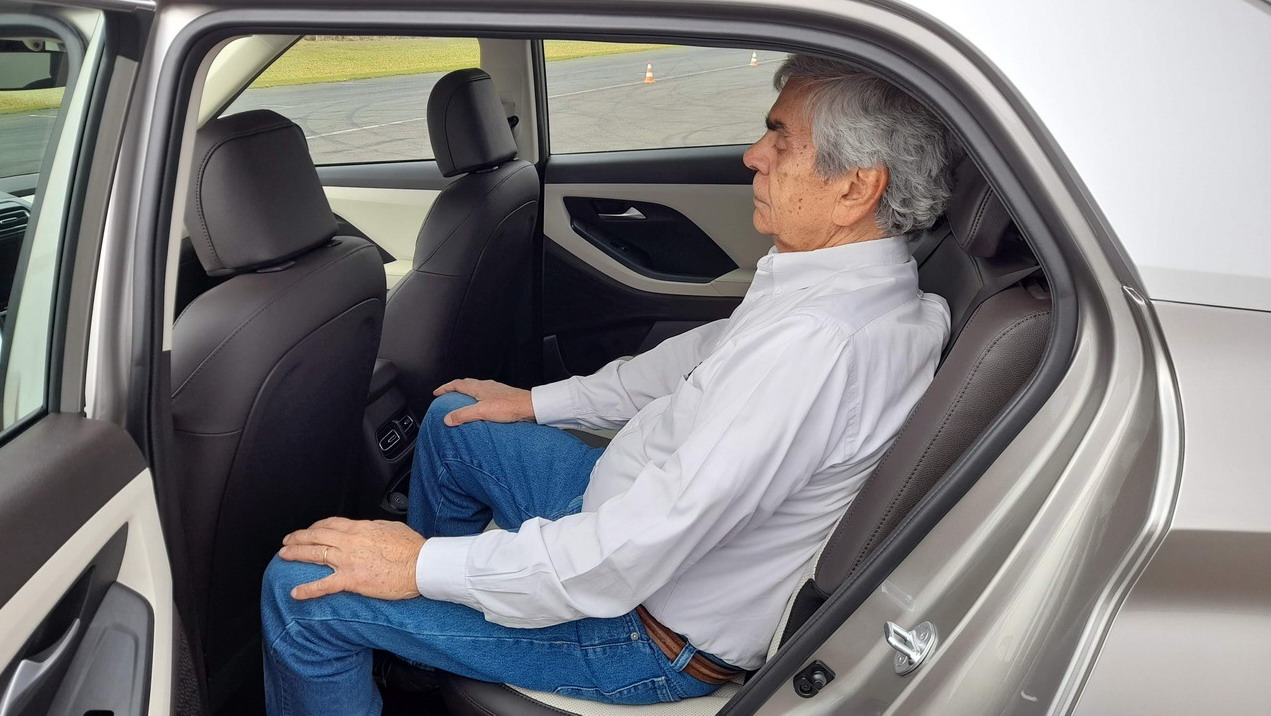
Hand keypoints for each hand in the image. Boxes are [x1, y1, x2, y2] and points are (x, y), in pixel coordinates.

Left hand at [279, 517, 423, 600]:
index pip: (329, 524)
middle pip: (316, 536)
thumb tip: (367, 530)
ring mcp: (348, 561)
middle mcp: (349, 542)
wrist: (420, 565)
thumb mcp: (391, 528)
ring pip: (314, 554)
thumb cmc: (412, 548)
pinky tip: (295, 593)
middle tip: (287, 541)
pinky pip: (323, 585)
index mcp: (360, 528)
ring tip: (284, 556)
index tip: (308, 530)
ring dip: (295, 554)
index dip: (315, 526)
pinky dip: (307, 589)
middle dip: (298, 538)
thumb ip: (374, 528)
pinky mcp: (351, 580)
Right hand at [433, 378, 534, 425]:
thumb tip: (447, 419)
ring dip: (467, 394)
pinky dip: (478, 399)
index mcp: (479, 387)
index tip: (437, 392)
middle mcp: (486, 386)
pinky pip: (485, 395)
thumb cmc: (509, 406)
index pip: (457, 384)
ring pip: (476, 389)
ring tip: (462, 402)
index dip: (445, 388)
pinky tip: (481, 408)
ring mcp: (495, 390)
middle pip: (466, 384)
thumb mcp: (482, 412)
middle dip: (454, 389)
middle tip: (447, 395)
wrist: (529, 407)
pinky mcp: (503, 396)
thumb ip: (463, 415)